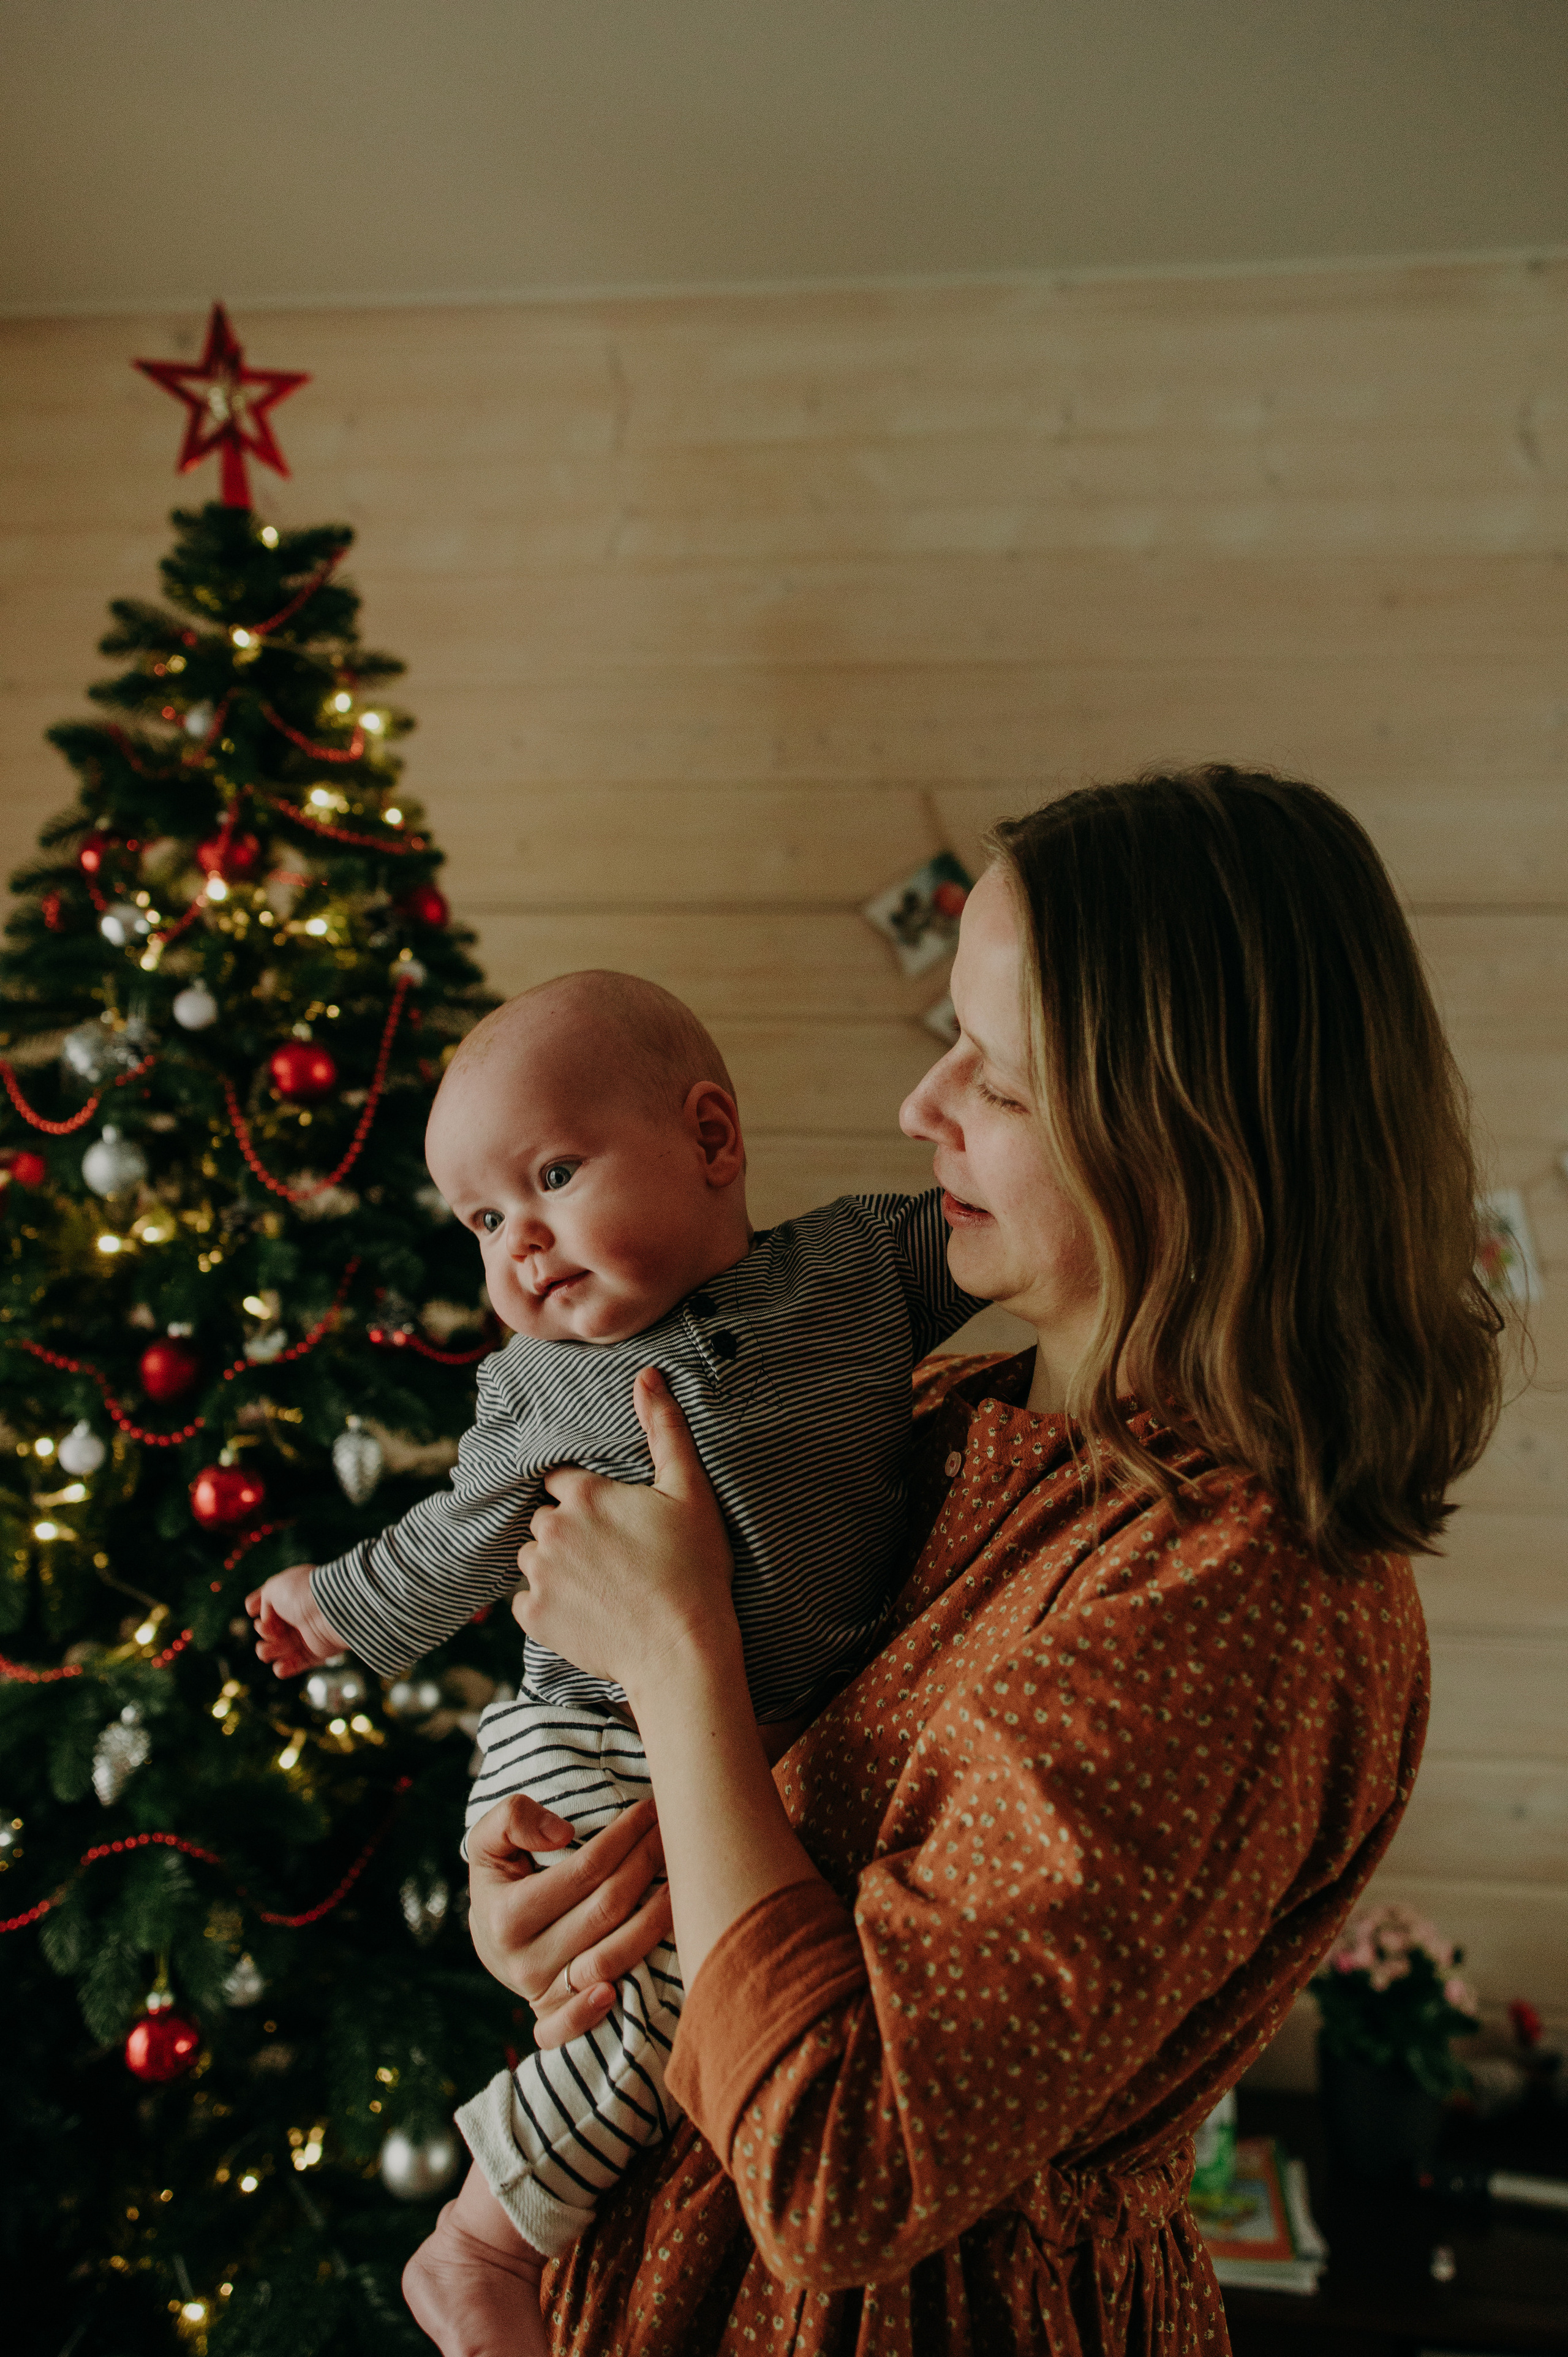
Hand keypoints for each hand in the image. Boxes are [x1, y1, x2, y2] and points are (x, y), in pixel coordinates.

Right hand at [244, 1562, 349, 1678]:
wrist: (330, 1611)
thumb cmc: (302, 1595)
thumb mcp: (274, 1588)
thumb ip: (263, 1601)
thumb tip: (265, 1621)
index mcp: (292, 1593)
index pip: (272, 1601)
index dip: (258, 1606)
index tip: (251, 1610)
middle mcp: (300, 1613)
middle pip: (272, 1629)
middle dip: (264, 1631)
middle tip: (267, 1629)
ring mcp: (308, 1633)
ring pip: (280, 1648)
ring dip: (267, 1652)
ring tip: (266, 1651)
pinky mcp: (316, 1652)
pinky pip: (296, 1664)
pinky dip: (285, 1668)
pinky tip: (280, 1667)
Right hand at [466, 1791, 672, 2047]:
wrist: (490, 1936)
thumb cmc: (501, 1878)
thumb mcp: (489, 1840)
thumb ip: (512, 1820)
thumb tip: (562, 1833)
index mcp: (507, 1914)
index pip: (585, 1870)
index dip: (625, 1836)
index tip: (652, 1811)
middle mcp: (524, 1960)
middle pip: (607, 1908)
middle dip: (647, 1864)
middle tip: (675, 1833)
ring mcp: (539, 1994)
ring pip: (610, 1958)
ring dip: (655, 1920)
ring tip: (683, 1882)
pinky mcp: (551, 2019)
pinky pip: (574, 2025)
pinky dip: (597, 2011)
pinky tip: (631, 1981)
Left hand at [514, 1368, 738, 1705]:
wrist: (683, 1651)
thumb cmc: (694, 1569)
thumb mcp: (690, 1492)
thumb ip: (664, 1429)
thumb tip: (647, 1375)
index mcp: (584, 1494)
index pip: (563, 1479)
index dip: (587, 1496)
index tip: (612, 1517)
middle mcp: (551, 1530)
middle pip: (546, 1518)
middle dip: (570, 1530)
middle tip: (614, 1556)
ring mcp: (538, 1576)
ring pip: (532, 1558)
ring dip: (556, 1566)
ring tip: (600, 1584)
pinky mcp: (533, 1618)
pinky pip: (526, 1602)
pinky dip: (548, 1606)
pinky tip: (586, 1611)